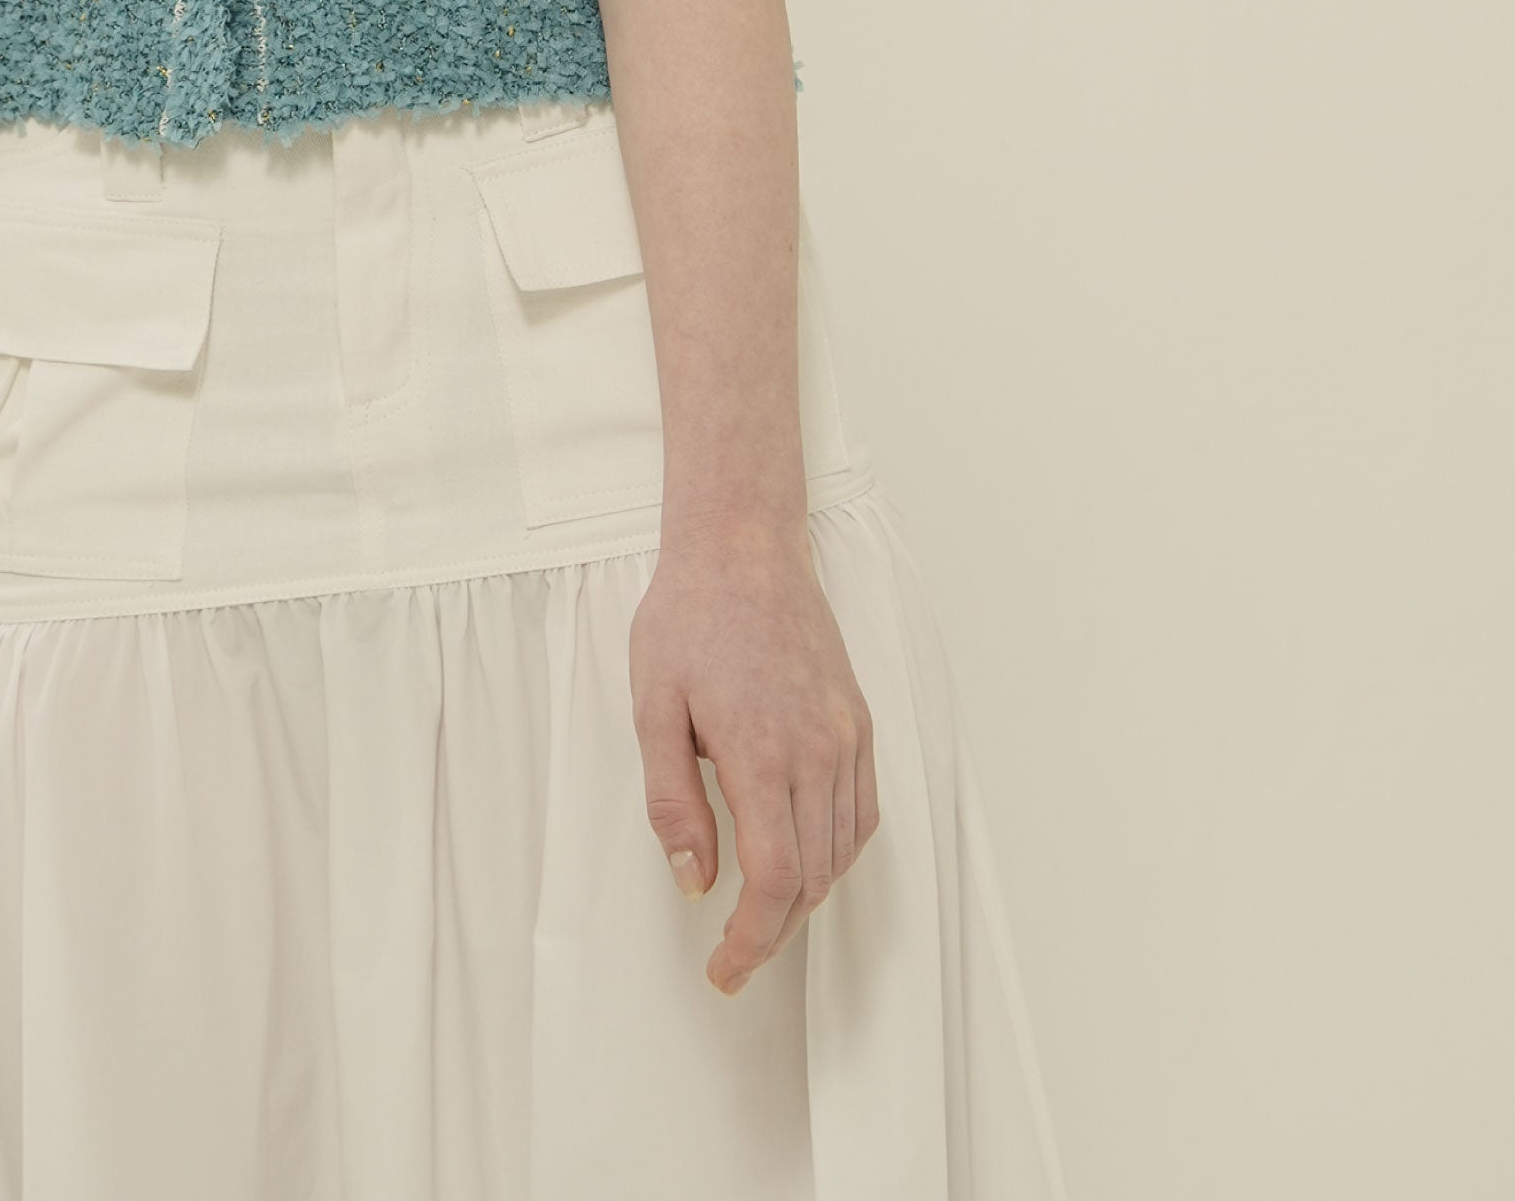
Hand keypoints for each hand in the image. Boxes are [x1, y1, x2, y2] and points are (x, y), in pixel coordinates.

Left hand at [628, 520, 879, 993]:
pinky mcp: (858, 720)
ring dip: (806, 896)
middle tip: (732, 954)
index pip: (775, 880)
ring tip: (760, 912)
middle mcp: (817, 750)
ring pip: (843, 851)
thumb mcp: (652, 708)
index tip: (724, 969)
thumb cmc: (688, 619)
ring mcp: (846, 735)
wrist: (743, 544)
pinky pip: (863, 810)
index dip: (753, 940)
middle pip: (813, 878)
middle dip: (773, 930)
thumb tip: (696, 881)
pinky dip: (838, 851)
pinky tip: (806, 855)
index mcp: (761, 752)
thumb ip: (672, 803)